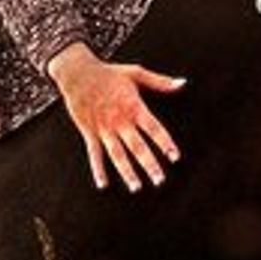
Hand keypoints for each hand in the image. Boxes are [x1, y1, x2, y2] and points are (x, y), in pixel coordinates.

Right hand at [48, 44, 186, 189]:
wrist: (77, 72)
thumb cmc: (108, 72)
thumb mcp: (136, 73)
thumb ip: (160, 82)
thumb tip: (183, 83)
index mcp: (133, 107)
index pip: (153, 128)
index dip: (165, 143)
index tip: (175, 157)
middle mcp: (119, 120)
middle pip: (137, 146)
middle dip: (149, 164)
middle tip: (159, 181)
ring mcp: (103, 128)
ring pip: (117, 154)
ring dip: (127, 172)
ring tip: (136, 187)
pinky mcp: (89, 131)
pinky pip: (94, 153)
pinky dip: (98, 169)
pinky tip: (103, 184)